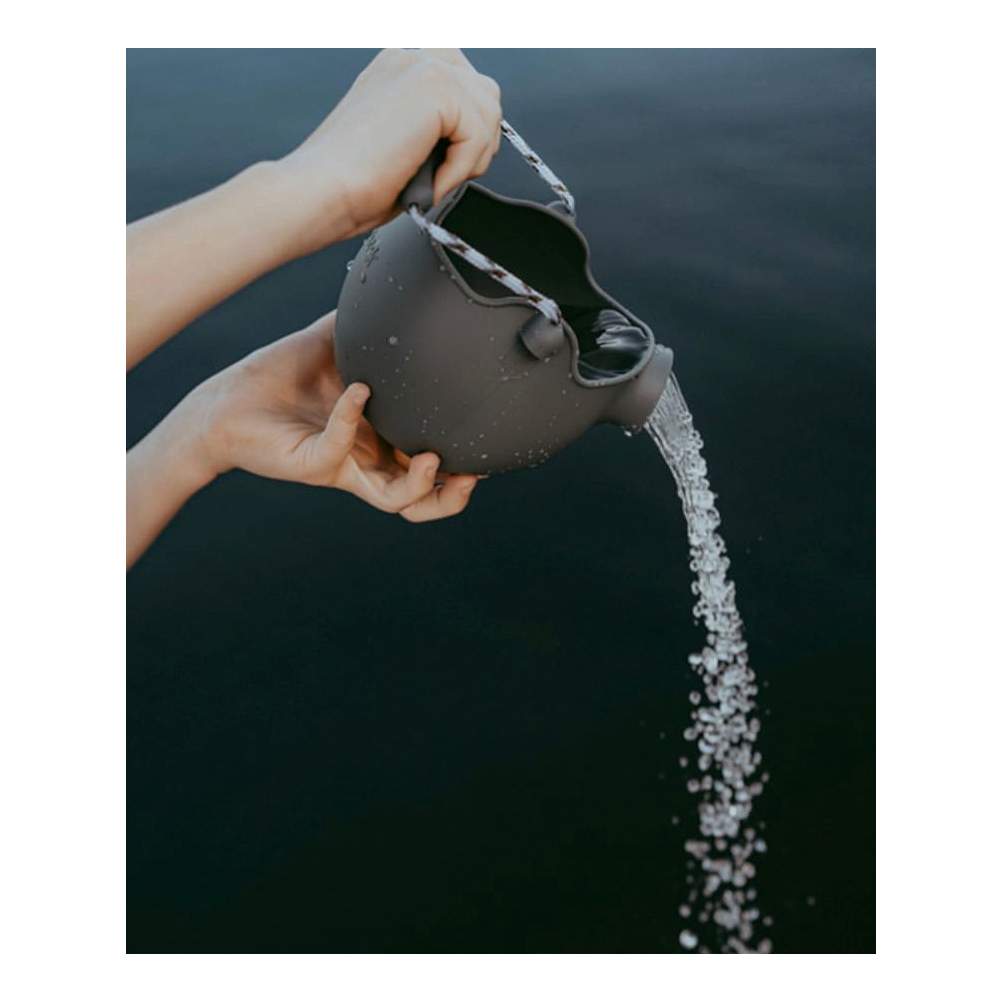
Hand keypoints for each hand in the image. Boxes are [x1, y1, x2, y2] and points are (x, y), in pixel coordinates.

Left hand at [186, 310, 477, 521]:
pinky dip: (353, 420)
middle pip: (424, 500)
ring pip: (397, 502)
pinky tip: (359, 391)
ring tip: (435, 460)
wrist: (228, 400)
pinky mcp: (314, 465)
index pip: (431, 465)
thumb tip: (396, 284)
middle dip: (454, 494)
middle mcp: (368, 461)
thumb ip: (368, 323)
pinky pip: (341, 449)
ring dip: (423, 487)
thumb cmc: (280, 377)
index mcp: (381, 441)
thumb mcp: (335, 343)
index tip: (483, 434)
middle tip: (473, 471)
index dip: (461, 462)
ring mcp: (344, 466)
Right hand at [278, 48, 502, 251]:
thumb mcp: (403, 142)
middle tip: (444, 174)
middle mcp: (414, 55)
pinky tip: (428, 181)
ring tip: (434, 180)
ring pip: (489, 113)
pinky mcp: (434, 85)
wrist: (321, 189)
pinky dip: (461, 169)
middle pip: (486, 93)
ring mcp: (424, 64)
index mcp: (402, 66)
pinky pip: (479, 133)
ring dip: (471, 159)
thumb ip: (438, 129)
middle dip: (477, 142)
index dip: (466, 133)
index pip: (467, 87)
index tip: (443, 165)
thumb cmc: (349, 181)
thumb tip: (476, 144)